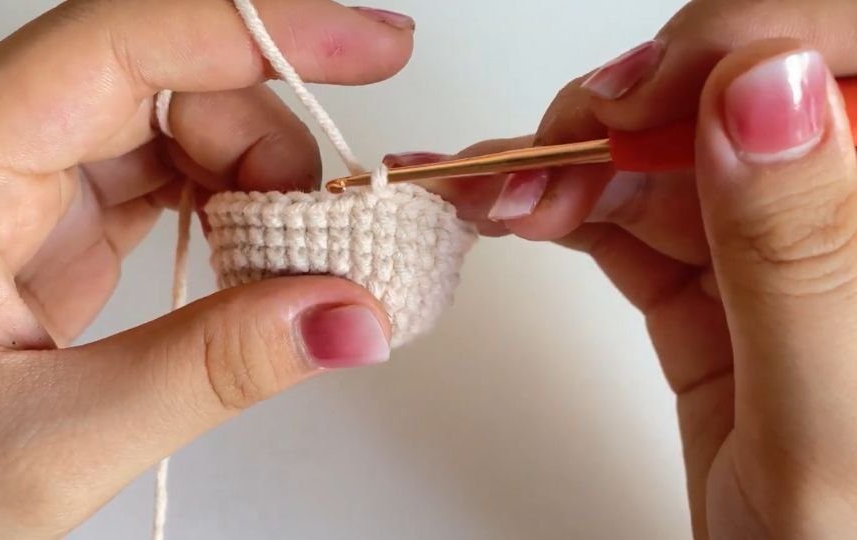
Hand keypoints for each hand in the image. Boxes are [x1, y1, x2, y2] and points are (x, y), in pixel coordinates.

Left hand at [0, 1, 413, 535]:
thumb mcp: (45, 448)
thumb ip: (206, 373)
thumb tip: (346, 317)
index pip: (114, 44)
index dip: (256, 29)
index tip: (373, 48)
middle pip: (162, 79)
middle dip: (270, 141)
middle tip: (333, 236)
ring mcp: (24, 191)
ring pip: (177, 126)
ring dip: (260, 180)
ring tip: (299, 266)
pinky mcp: (59, 229)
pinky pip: (170, 179)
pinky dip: (235, 211)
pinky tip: (260, 263)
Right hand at [398, 0, 856, 535]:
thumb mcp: (827, 423)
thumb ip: (798, 254)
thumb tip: (761, 88)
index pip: (852, 57)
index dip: (746, 46)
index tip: (653, 94)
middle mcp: (842, 221)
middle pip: (735, 96)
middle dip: (629, 105)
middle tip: (554, 148)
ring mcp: (770, 251)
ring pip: (664, 155)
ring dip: (567, 159)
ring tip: (492, 187)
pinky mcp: (705, 287)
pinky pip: (629, 217)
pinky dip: (560, 205)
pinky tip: (510, 208)